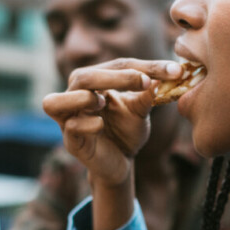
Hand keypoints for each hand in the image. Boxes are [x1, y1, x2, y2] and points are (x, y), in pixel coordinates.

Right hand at [42, 58, 181, 187]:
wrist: (122, 163)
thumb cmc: (126, 130)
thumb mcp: (141, 110)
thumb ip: (148, 94)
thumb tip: (167, 74)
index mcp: (92, 83)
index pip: (116, 66)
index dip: (145, 66)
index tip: (173, 70)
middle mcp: (74, 97)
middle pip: (83, 77)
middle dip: (115, 77)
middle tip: (145, 81)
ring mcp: (68, 121)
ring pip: (56, 101)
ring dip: (83, 98)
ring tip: (104, 101)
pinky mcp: (71, 142)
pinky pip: (70, 128)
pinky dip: (86, 124)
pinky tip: (100, 126)